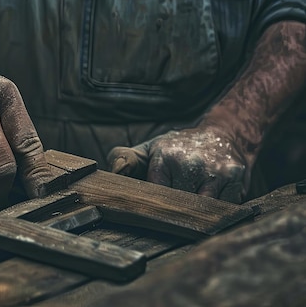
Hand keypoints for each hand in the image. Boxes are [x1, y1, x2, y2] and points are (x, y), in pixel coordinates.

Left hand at [107, 126, 253, 202]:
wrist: (225, 133)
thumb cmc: (180, 148)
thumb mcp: (151, 149)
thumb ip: (127, 159)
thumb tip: (112, 172)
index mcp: (164, 155)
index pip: (155, 195)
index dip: (155, 207)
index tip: (155, 214)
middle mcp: (190, 162)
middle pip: (178, 206)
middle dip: (175, 212)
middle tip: (174, 214)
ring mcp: (215, 171)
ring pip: (201, 210)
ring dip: (198, 215)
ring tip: (193, 212)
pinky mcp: (236, 178)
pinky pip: (224, 208)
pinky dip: (219, 212)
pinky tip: (215, 204)